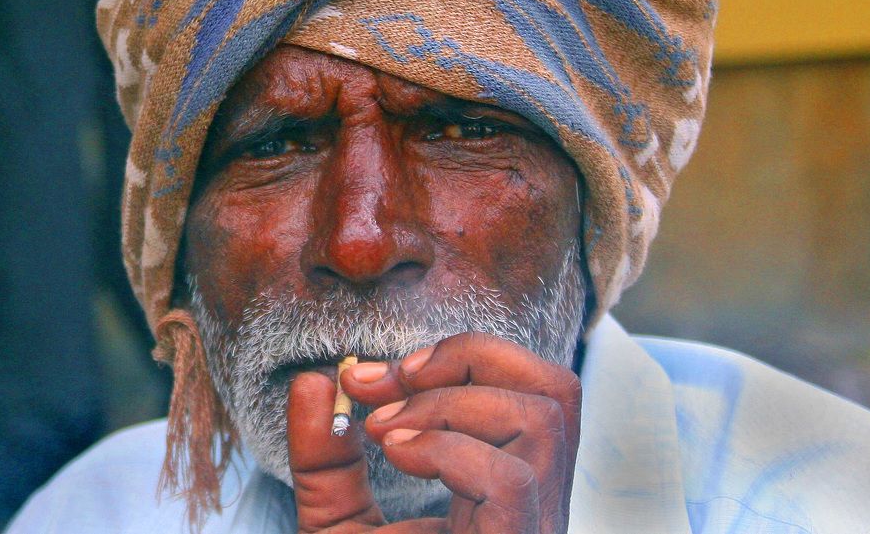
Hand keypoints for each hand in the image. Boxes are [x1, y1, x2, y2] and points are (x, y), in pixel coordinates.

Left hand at [287, 332, 582, 533]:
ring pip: (543, 419)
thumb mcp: (342, 526)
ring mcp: (534, 533)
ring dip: (450, 403)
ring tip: (388, 435)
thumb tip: (312, 379)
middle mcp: (539, 506)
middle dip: (469, 360)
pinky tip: (398, 459)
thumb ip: (326, 459)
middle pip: (556, 387)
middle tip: (390, 387)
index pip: (537, 383)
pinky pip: (511, 478)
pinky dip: (447, 448)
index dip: (461, 354)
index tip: (370, 375)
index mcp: (512, 485)